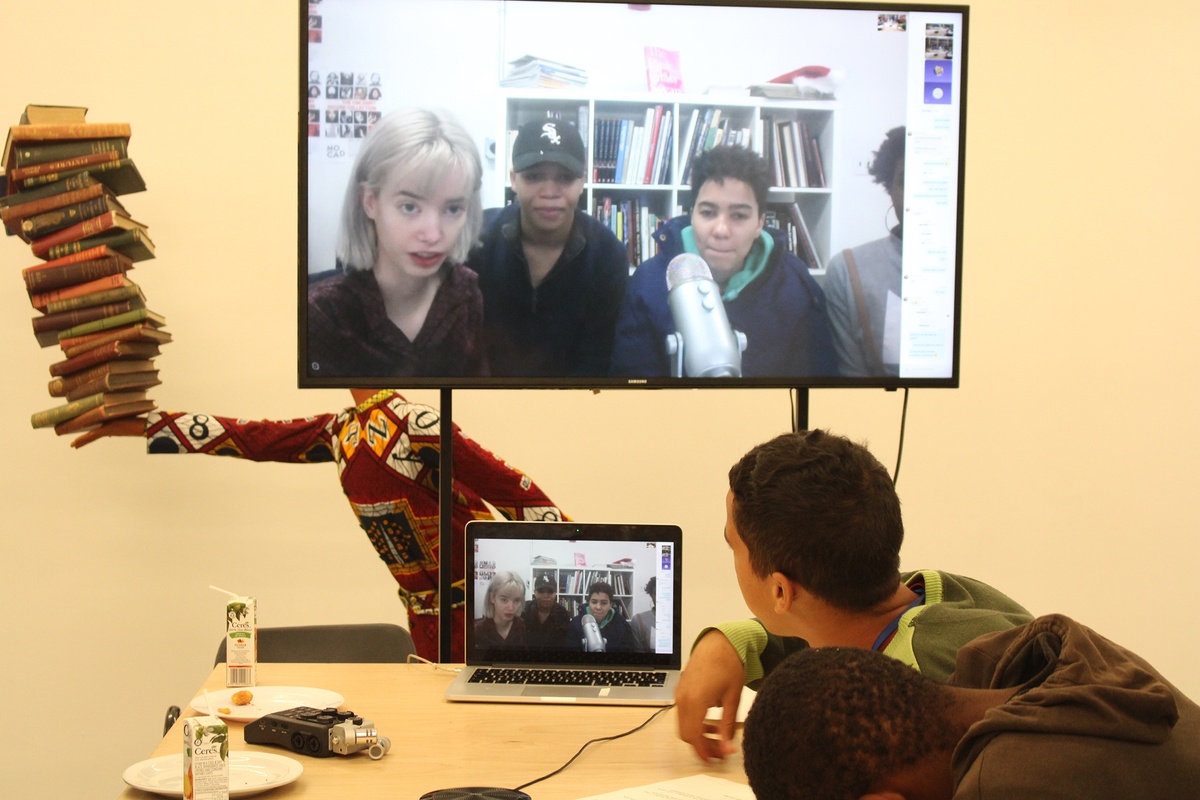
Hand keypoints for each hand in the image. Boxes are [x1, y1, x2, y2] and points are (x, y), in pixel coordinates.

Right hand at [674, 629, 744, 762]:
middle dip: (702, 746)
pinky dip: (695, 722)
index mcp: (695, 701)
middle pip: (686, 734)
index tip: (716, 760)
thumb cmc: (729, 665)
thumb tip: (727, 750)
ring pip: (684, 724)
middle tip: (720, 751)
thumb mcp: (733, 698)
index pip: (693, 736)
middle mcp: (683, 698)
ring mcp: (679, 693)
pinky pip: (684, 713)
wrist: (719, 641)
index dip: (704, 752)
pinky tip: (711, 721)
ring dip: (699, 734)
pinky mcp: (681, 689)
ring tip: (719, 736)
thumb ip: (728, 726)